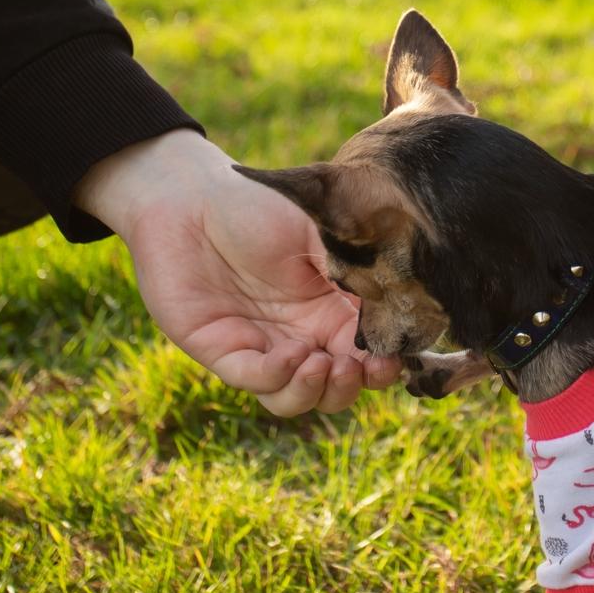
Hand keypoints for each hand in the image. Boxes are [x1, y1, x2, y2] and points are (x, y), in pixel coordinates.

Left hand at [75, 129, 400, 414]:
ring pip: (297, 397)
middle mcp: (300, 335)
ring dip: (319, 393)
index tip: (399, 358)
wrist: (190, 195)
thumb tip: (403, 299)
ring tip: (326, 367)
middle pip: (338, 386)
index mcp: (330, 308)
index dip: (387, 363)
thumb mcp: (321, 230)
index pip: (368, 351)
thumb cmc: (258, 205)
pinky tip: (292, 354)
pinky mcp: (222, 350)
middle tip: (361, 367)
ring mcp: (262, 345)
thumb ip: (358, 265)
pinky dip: (280, 377)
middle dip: (356, 385)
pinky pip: (257, 381)